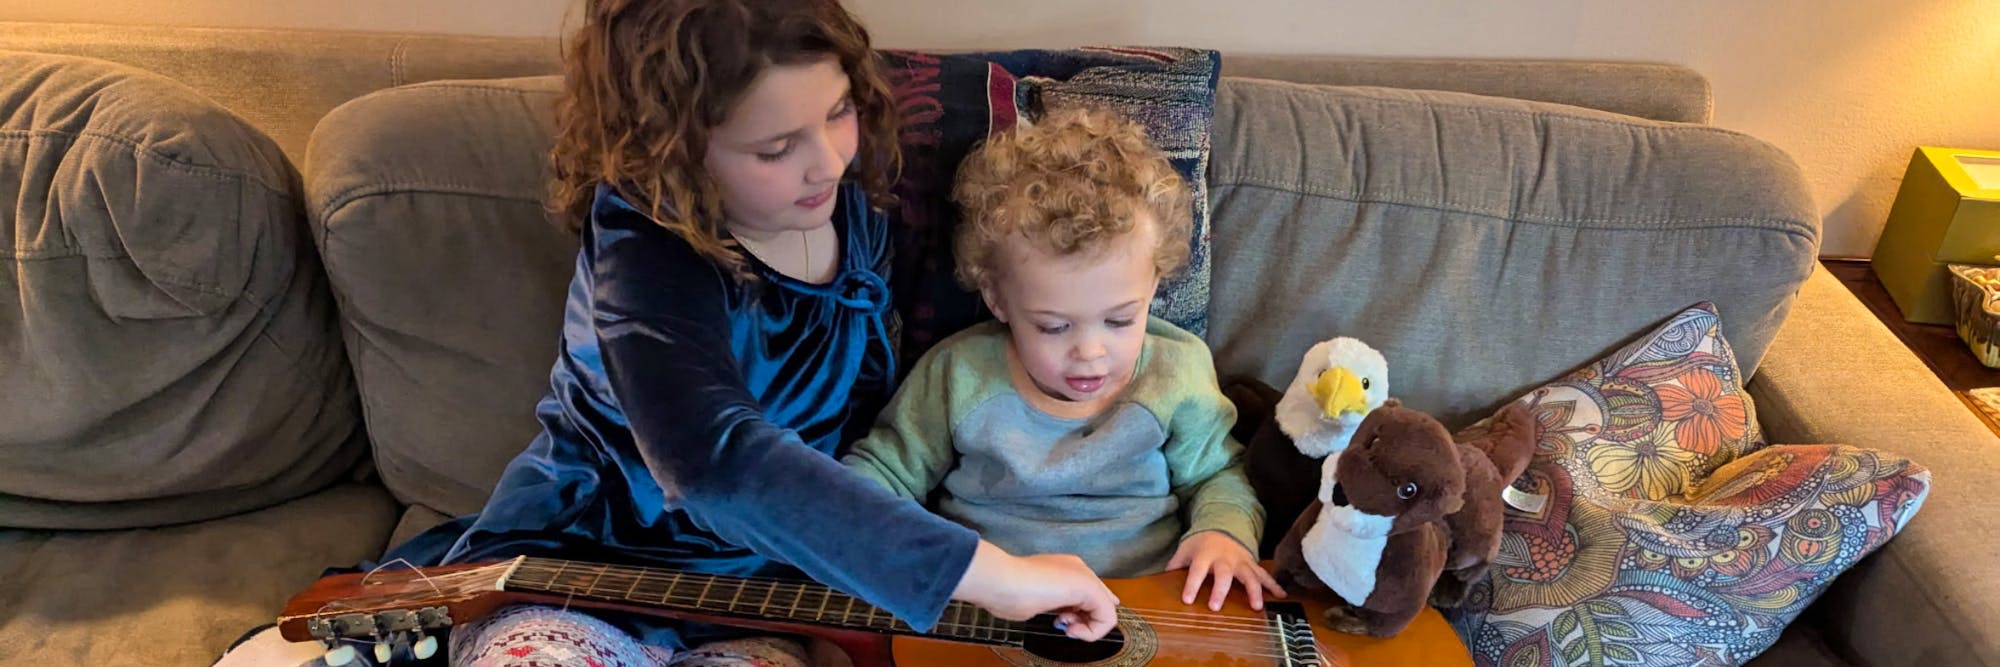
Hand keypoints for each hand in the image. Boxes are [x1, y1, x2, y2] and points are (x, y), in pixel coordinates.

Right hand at [953, 541, 1119, 640]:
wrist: (1002, 580)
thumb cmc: (1008, 590)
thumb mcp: (1033, 601)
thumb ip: (1052, 605)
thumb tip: (1068, 618)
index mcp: (1064, 569)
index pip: (1087, 595)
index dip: (1079, 615)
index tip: (1060, 621)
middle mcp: (1078, 570)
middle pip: (1098, 604)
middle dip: (1084, 622)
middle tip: (1062, 624)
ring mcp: (1084, 577)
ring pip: (1106, 612)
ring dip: (1087, 628)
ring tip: (1064, 625)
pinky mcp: (1089, 588)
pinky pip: (1108, 618)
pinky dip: (1092, 632)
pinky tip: (1072, 630)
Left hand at [1169, 531, 1285, 610]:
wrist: (1223, 525)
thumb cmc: (1201, 543)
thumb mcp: (1185, 549)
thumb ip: (1175, 565)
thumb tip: (1160, 579)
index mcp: (1204, 554)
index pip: (1196, 570)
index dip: (1191, 584)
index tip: (1187, 600)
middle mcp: (1224, 558)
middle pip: (1223, 574)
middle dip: (1220, 590)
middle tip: (1216, 607)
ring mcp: (1240, 560)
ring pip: (1249, 575)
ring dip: (1254, 591)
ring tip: (1257, 607)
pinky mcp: (1251, 563)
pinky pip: (1264, 574)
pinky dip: (1274, 585)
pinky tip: (1282, 596)